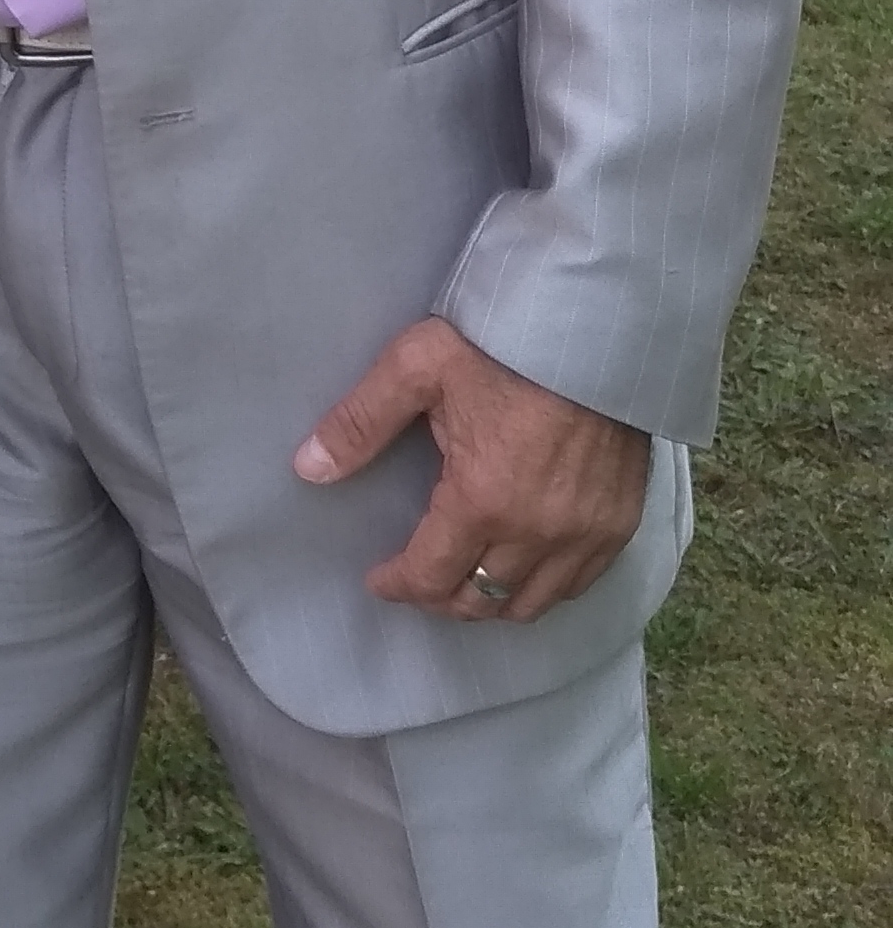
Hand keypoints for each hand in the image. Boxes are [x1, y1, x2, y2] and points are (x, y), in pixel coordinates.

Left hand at [292, 317, 649, 621]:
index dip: (398, 585)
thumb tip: (306, 468)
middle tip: (419, 578)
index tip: (380, 578)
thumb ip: (360, 422)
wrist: (597, 322)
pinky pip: (578, 585)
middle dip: (439, 597)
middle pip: (479, 601)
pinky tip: (524, 568)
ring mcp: (585, 533)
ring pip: (529, 604)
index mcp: (483, 499)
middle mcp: (537, 532)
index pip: (431, 576)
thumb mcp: (418, 367)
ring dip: (490, 601)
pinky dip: (544, 589)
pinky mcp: (620, 523)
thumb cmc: (503, 342)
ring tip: (465, 579)